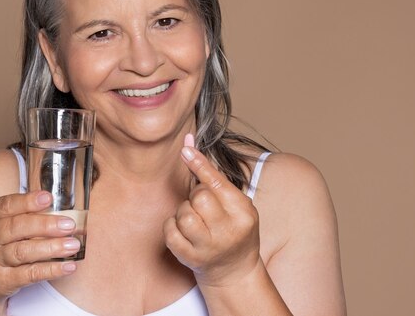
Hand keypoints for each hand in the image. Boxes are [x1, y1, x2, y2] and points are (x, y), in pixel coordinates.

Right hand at [0, 191, 80, 313]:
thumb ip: (24, 217)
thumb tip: (61, 211)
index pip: (6, 205)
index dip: (28, 201)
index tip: (48, 198)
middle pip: (17, 228)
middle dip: (46, 225)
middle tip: (69, 225)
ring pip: (23, 251)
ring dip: (52, 247)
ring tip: (73, 245)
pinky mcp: (1, 281)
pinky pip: (29, 274)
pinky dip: (51, 270)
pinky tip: (68, 266)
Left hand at [163, 135, 260, 287]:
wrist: (234, 271)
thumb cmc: (234, 229)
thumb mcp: (237, 205)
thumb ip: (215, 178)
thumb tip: (188, 143)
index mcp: (243, 214)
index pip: (217, 184)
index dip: (199, 165)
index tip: (185, 149)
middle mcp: (228, 232)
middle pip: (199, 197)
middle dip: (196, 196)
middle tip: (203, 206)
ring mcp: (208, 248)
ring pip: (183, 214)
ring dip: (184, 211)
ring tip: (194, 219)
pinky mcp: (190, 259)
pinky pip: (170, 231)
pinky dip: (173, 226)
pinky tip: (184, 231)